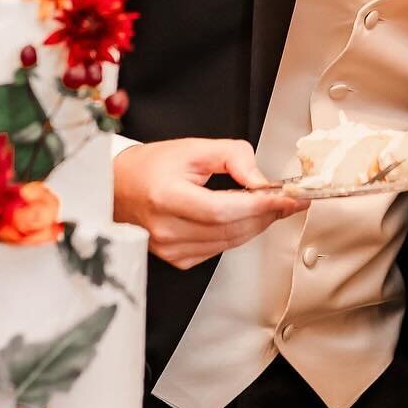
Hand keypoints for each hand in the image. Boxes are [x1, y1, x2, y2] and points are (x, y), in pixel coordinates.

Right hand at [113, 137, 307, 269]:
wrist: (118, 186)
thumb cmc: (151, 166)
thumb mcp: (194, 148)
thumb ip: (234, 157)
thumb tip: (262, 181)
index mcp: (166, 197)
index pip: (222, 209)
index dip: (259, 205)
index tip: (287, 196)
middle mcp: (166, 228)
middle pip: (230, 228)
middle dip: (266, 214)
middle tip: (288, 199)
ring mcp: (169, 248)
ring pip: (229, 242)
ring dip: (256, 225)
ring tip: (271, 206)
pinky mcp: (176, 259)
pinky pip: (218, 250)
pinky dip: (237, 234)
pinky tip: (244, 218)